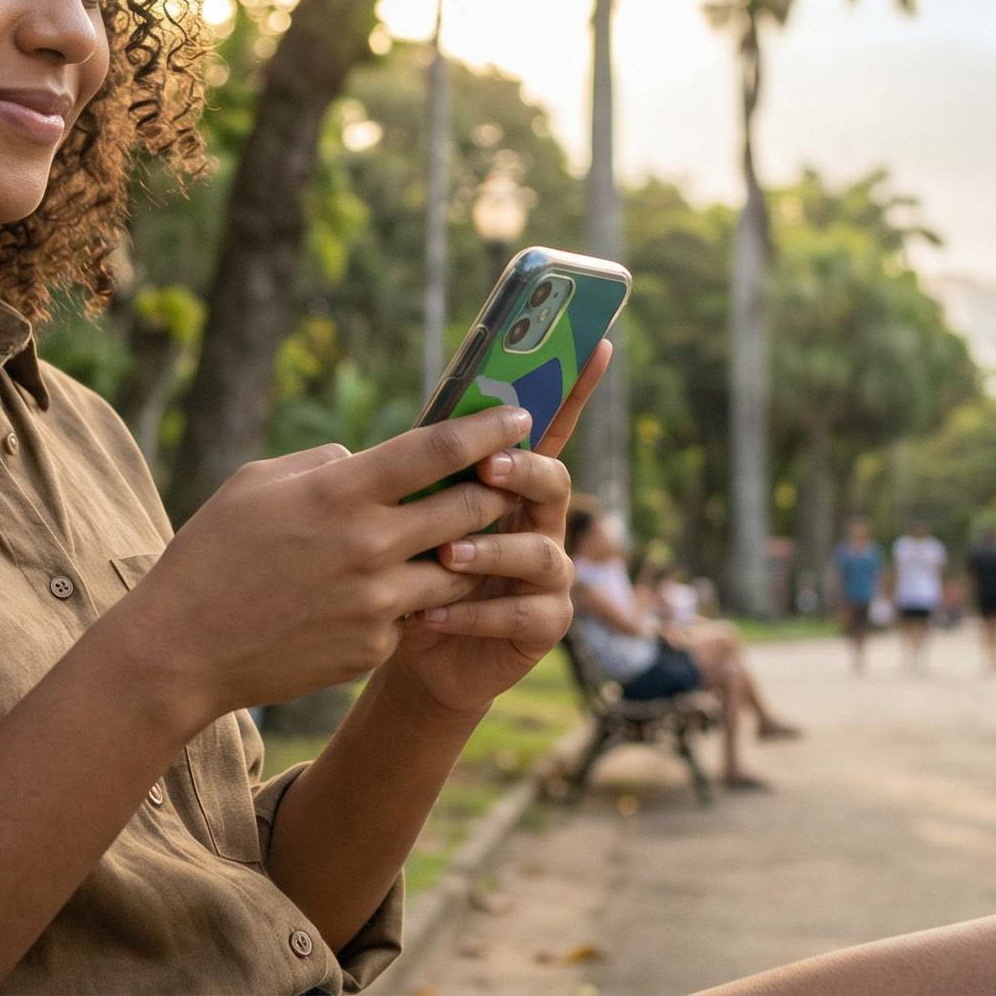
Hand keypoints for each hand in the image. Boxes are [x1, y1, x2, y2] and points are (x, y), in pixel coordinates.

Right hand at [115, 402, 538, 722]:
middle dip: (496, 490)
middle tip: (507, 479)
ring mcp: (377, 602)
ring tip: (462, 539)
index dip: (488, 428)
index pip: (437, 449)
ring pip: (458, 568)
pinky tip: (394, 594)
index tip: (519, 415)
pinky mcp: (376, 647)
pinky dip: (415, 599)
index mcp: (339, 492)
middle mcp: (369, 545)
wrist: (183, 650)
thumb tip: (365, 460)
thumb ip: (322, 465)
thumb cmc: (211, 554)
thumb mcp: (257, 484)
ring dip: (467, 551)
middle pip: (468, 508)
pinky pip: (416, 613)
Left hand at [384, 340, 611, 714]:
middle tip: (488, 468)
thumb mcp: (413, 515)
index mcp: (516, 486)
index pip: (550, 429)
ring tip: (445, 554)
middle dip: (524, 471)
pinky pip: (520, 615)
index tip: (595, 343)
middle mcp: (543, 523)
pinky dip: (473, 612)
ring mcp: (550, 576)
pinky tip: (430, 611)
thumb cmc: (415, 569)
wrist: (418, 653)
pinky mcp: (544, 626)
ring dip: (491, 550)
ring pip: (540, 554)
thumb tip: (399, 434)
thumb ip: (424, 474)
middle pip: (555, 483)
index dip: (575, 388)